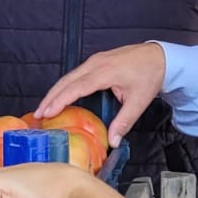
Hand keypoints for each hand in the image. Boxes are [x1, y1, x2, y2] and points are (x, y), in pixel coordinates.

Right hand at [32, 41, 165, 142]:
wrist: (159, 56)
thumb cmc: (150, 74)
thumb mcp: (139, 101)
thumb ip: (124, 122)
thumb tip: (113, 141)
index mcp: (105, 72)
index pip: (76, 87)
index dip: (60, 100)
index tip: (47, 112)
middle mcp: (96, 63)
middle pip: (66, 81)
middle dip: (50, 98)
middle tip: (38, 115)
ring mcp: (94, 61)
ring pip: (68, 77)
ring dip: (55, 92)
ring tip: (44, 109)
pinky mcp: (96, 62)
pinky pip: (75, 75)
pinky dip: (64, 87)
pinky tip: (60, 97)